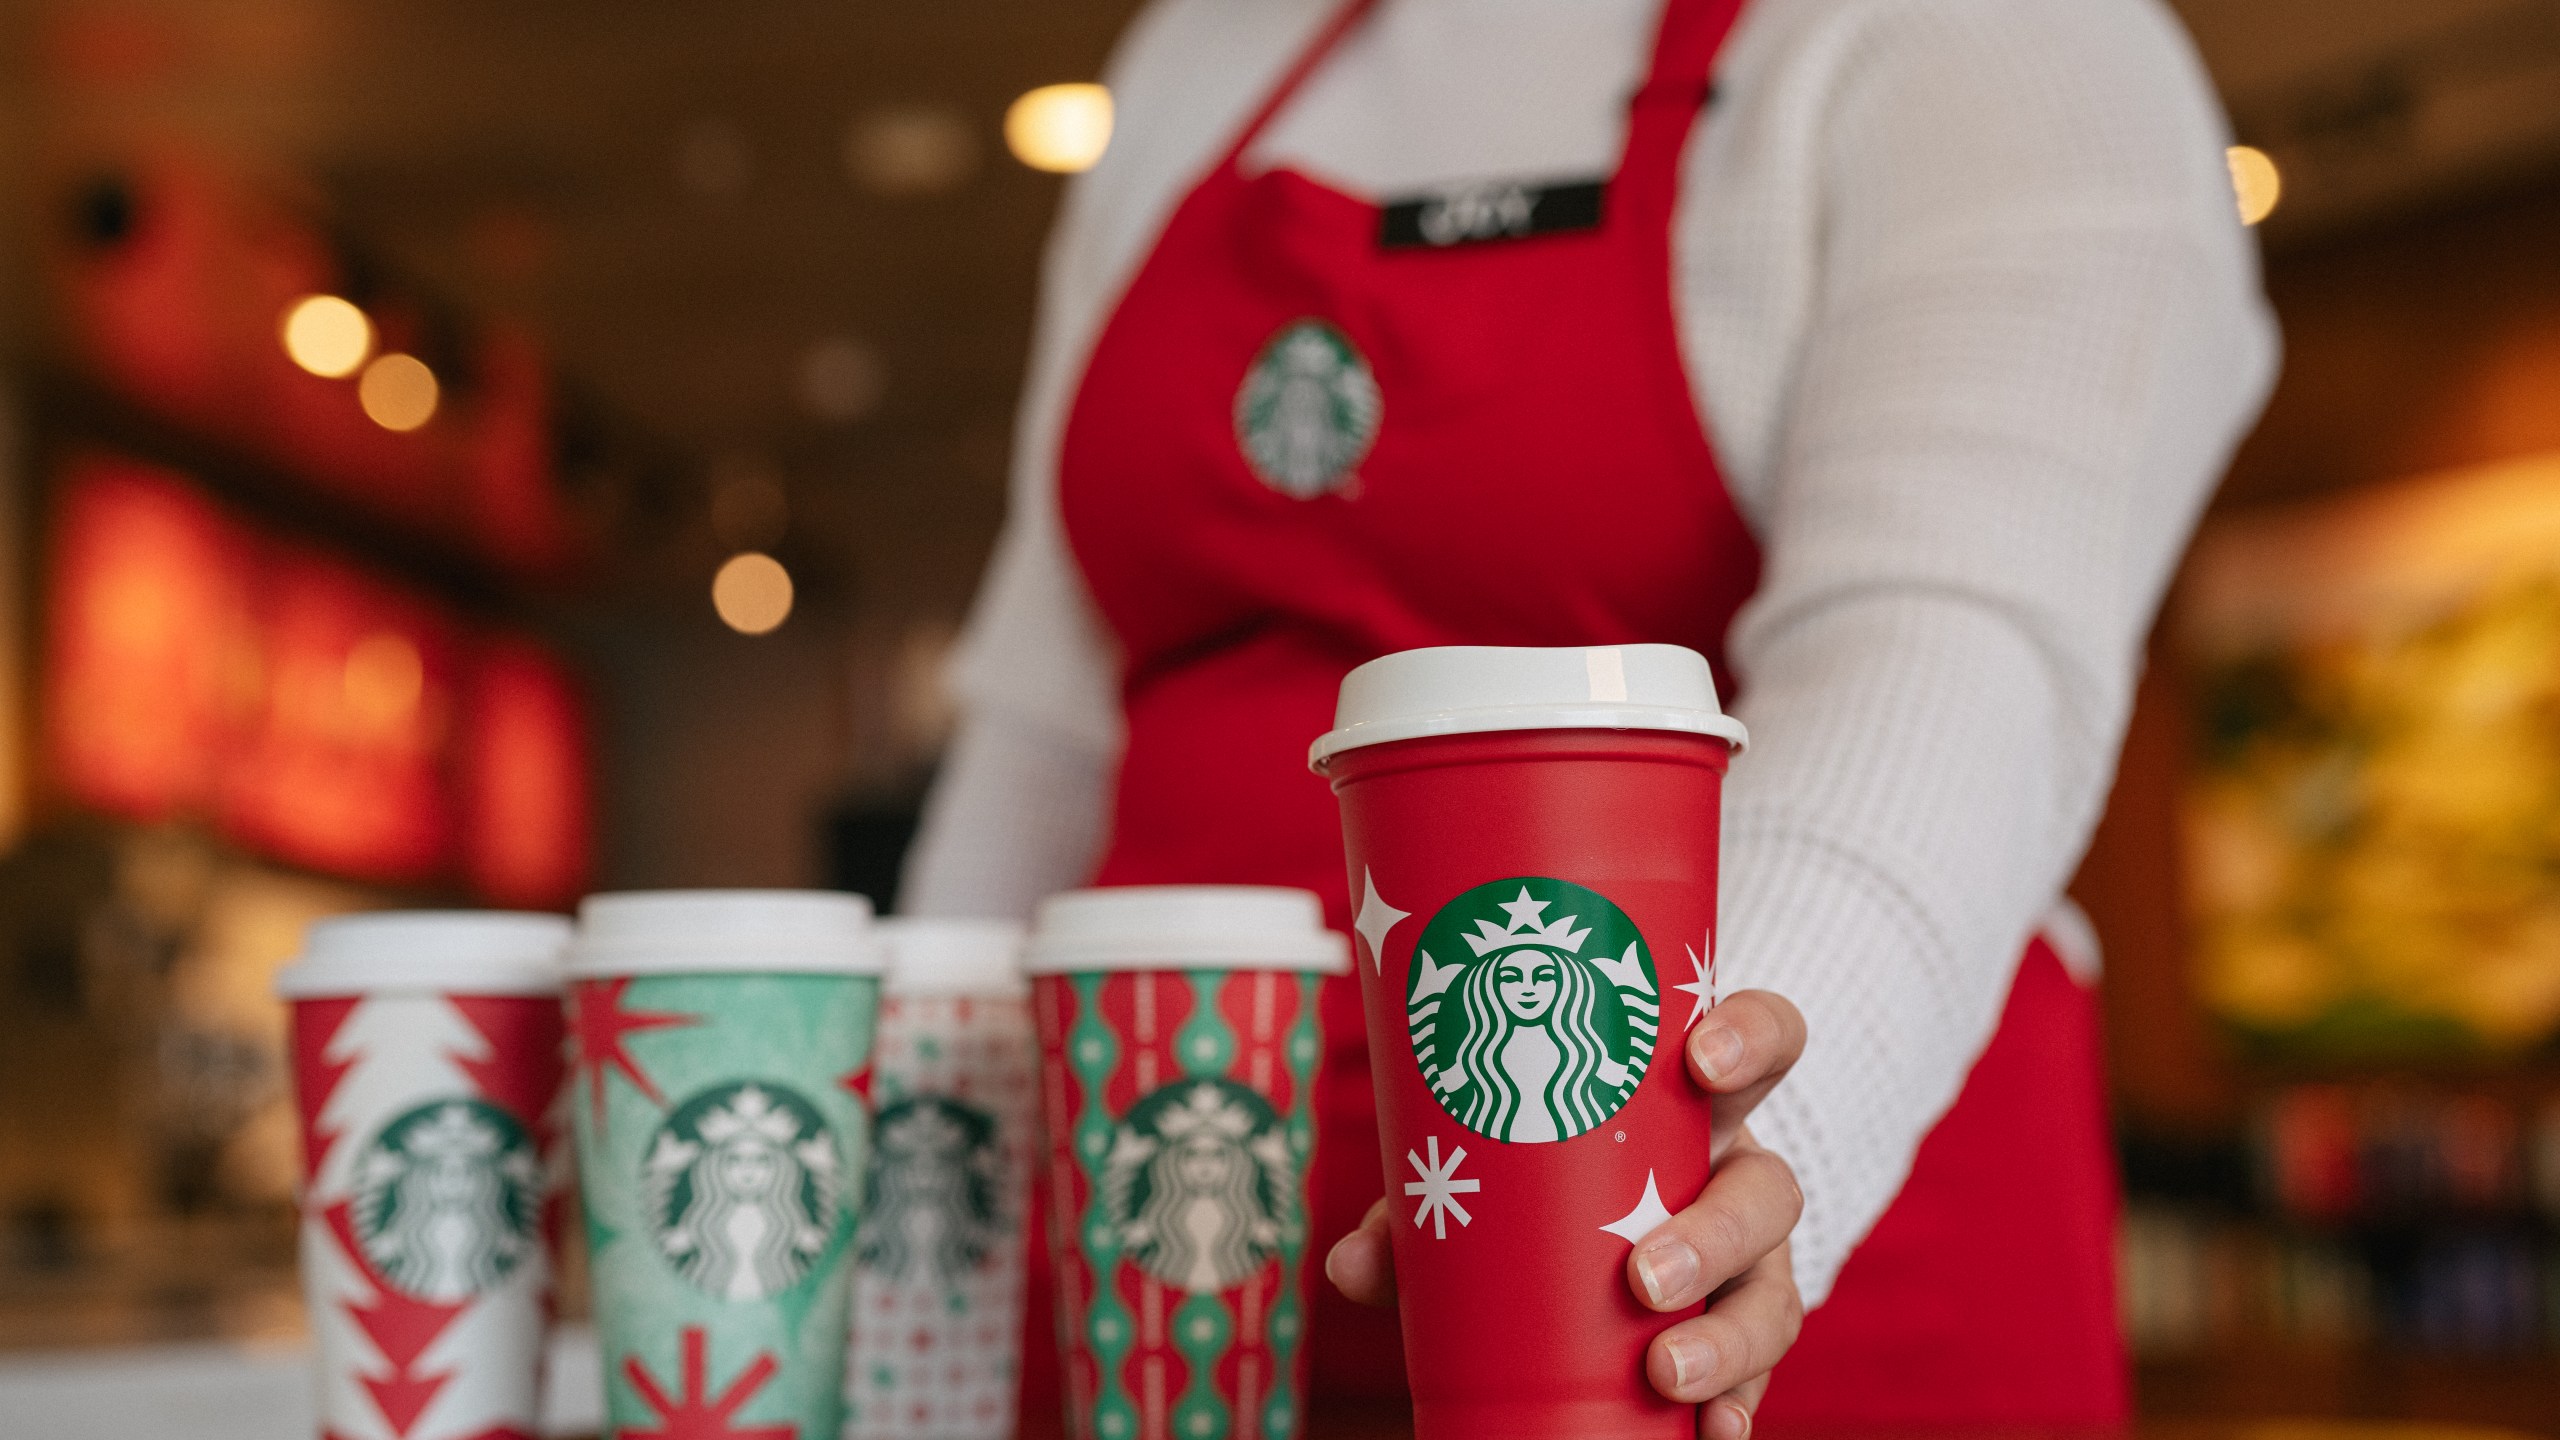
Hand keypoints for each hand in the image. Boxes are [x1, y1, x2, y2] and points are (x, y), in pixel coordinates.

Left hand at [1324, 989, 1807, 1439]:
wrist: (1596, 1237)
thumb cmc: (1542, 1179)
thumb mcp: (1488, 1176)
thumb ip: (1421, 1212)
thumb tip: (1349, 1266)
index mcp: (1691, 1103)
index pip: (1764, 1040)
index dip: (1751, 1036)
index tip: (1700, 1057)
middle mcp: (1738, 1176)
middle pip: (1771, 1190)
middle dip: (1716, 1232)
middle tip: (1642, 1277)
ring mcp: (1753, 1262)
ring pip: (1776, 1292)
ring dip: (1728, 1336)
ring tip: (1665, 1372)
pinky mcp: (1744, 1331)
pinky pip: (1762, 1372)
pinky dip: (1741, 1403)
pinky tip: (1716, 1432)